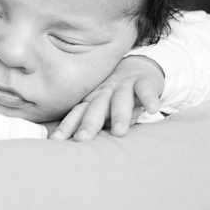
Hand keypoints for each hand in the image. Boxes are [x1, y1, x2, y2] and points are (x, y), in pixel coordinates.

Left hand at [49, 56, 163, 141]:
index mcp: (91, 99)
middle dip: (88, 124)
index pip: (77, 113)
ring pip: (120, 100)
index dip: (67, 126)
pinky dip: (149, 98)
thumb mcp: (100, 105)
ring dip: (119, 115)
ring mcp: (124, 86)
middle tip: (81, 139)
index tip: (56, 140)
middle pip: (95, 108)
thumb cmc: (113, 94)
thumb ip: (89, 119)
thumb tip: (71, 142)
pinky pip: (146, 89)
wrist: (138, 67)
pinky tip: (153, 109)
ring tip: (119, 131)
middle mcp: (105, 92)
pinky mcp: (144, 81)